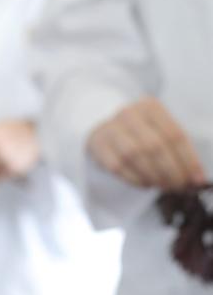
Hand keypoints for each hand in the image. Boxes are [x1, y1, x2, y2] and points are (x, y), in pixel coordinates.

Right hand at [87, 98, 205, 189]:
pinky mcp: (97, 144)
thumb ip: (174, 148)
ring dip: (153, 176)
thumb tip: (195, 177)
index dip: (188, 160)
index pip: (175, 135)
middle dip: (171, 171)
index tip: (197, 179)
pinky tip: (145, 184)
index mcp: (151, 107)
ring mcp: (110, 129)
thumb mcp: (156, 128)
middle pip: (155, 147)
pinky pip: (117, 166)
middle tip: (180, 187)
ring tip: (164, 186)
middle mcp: (129, 114)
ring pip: (135, 157)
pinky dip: (135, 179)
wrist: (99, 119)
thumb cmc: (137, 130)